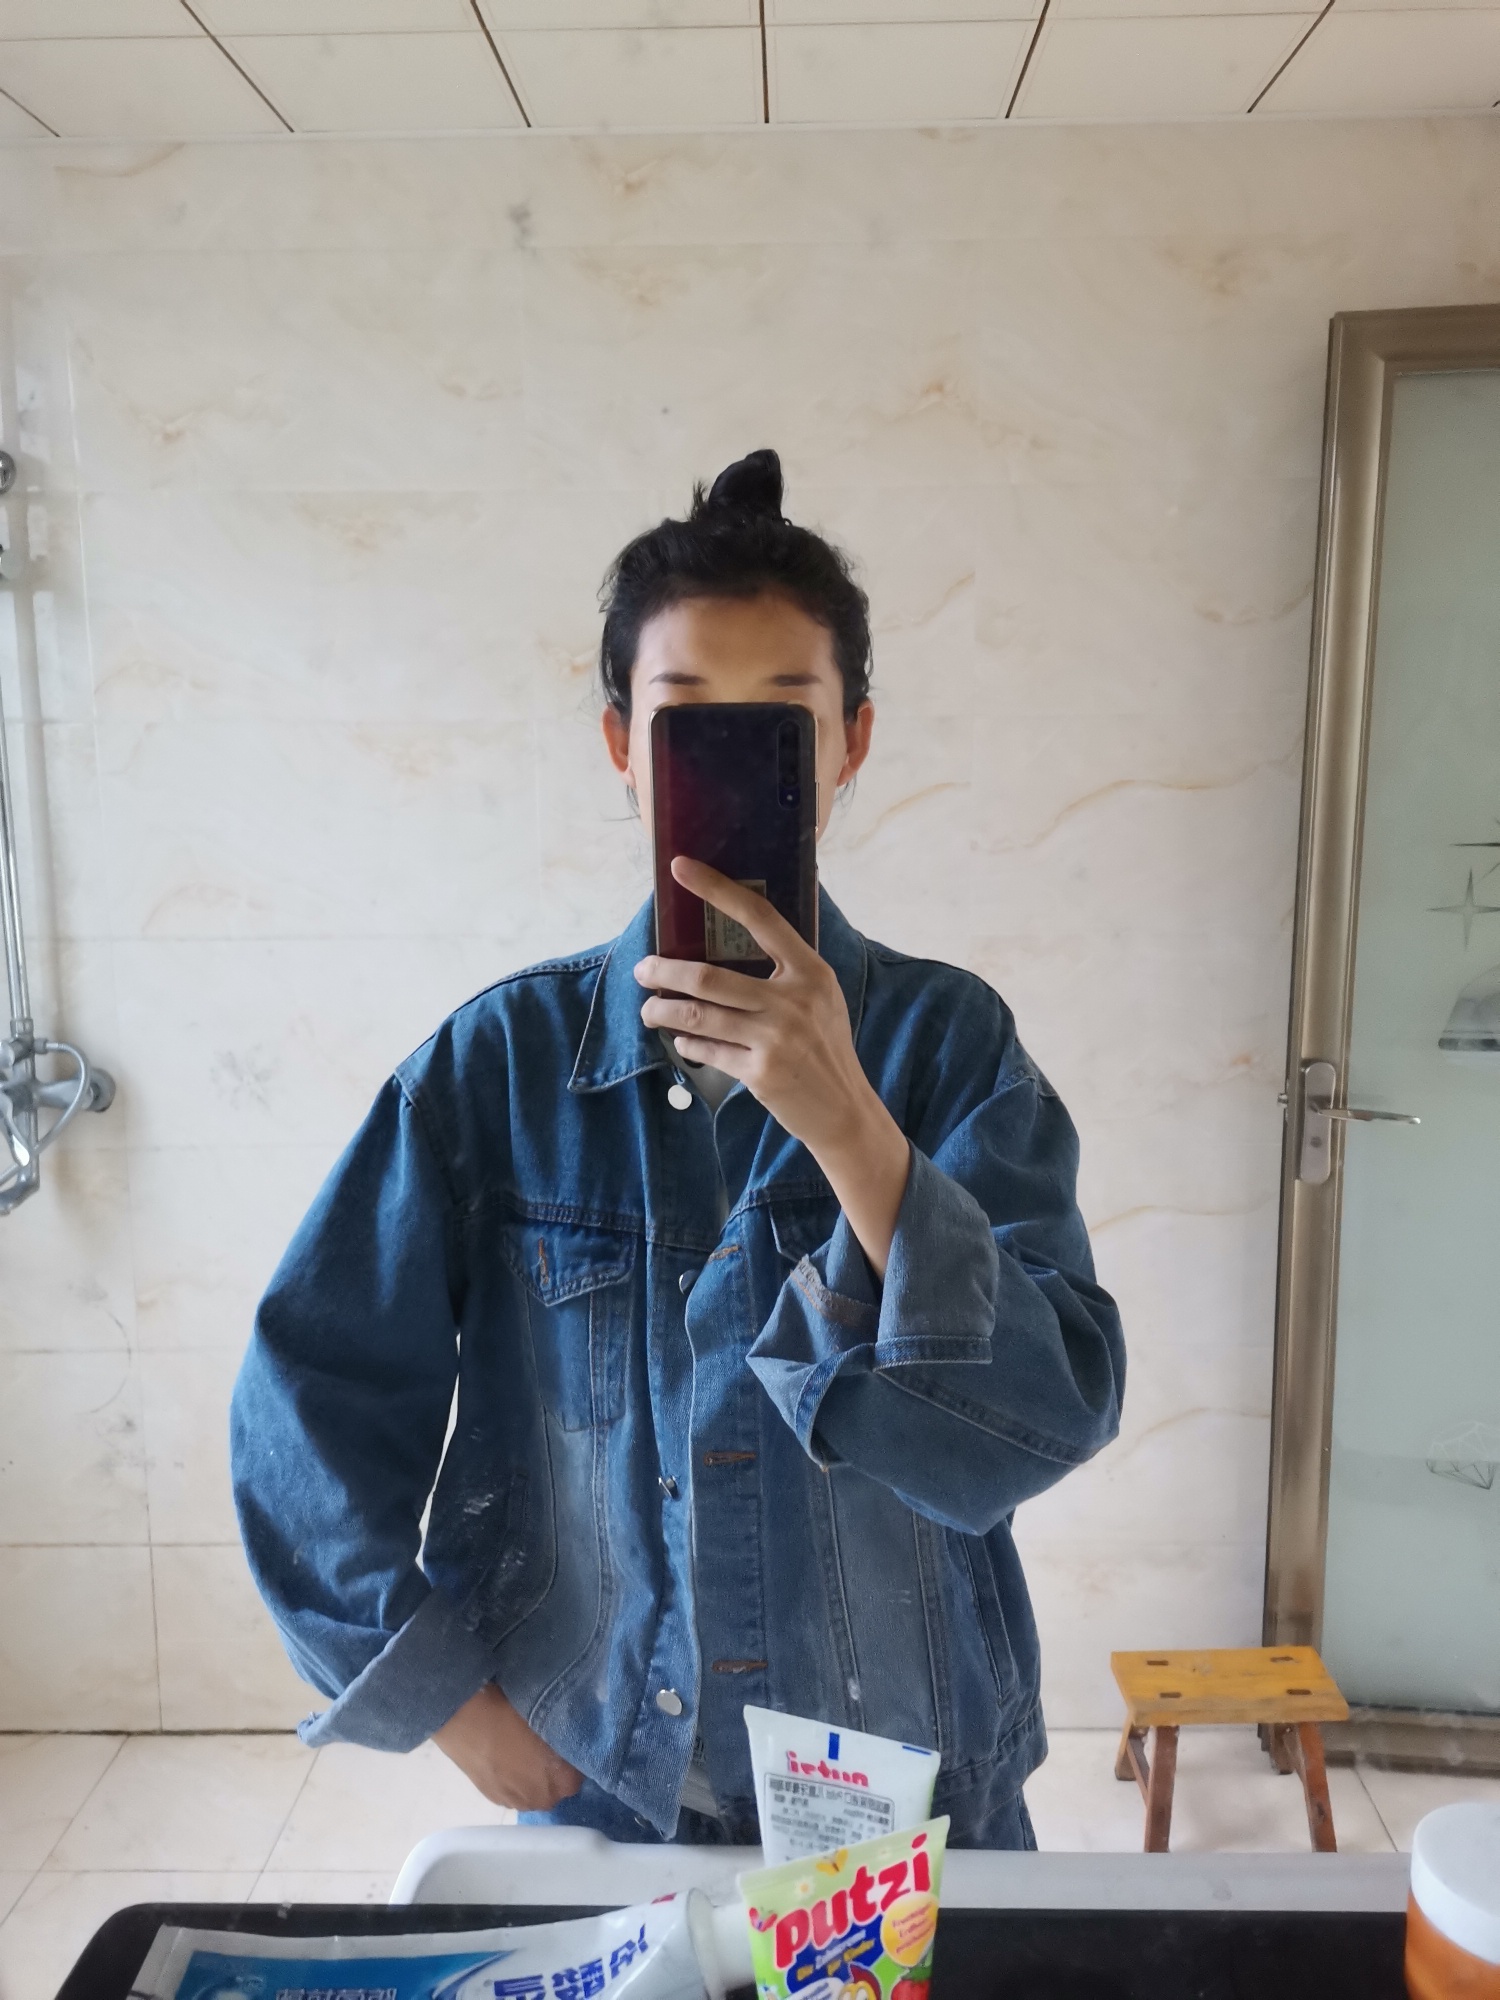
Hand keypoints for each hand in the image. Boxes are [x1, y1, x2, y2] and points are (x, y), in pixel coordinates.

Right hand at [432, 1683, 582, 1810]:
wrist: (465, 1719)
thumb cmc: (512, 1713)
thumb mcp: (551, 1718)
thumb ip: (566, 1737)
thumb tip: (572, 1738)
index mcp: (564, 1781)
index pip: (581, 1773)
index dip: (573, 1757)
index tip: (564, 1742)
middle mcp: (544, 1800)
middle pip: (558, 1786)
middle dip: (554, 1770)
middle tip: (542, 1744)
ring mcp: (517, 1803)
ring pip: (535, 1790)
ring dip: (533, 1777)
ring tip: (519, 1749)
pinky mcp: (494, 1800)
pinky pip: (514, 1791)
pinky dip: (513, 1779)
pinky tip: (504, 1758)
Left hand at [635, 857, 909, 1274]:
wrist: (844, 1110)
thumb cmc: (826, 1049)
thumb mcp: (820, 999)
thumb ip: (785, 973)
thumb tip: (729, 948)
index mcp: (810, 971)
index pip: (759, 917)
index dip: (717, 889)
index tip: (681, 868)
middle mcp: (793, 1000)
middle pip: (708, 975)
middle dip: (664, 972)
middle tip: (643, 970)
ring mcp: (776, 1037)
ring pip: (697, 1015)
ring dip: (662, 1011)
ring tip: (649, 1009)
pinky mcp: (760, 1072)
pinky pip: (707, 1049)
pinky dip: (687, 1042)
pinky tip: (681, 1039)